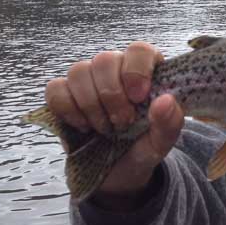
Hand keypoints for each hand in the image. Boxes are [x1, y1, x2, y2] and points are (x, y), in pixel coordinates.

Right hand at [44, 42, 182, 202]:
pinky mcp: (65, 96)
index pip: (139, 50)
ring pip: (79, 71)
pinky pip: (55, 89)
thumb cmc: (143, 149)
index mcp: (147, 73)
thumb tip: (166, 100)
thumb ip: (170, 122)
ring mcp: (89, 82)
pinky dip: (67, 108)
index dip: (136, 70)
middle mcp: (116, 70)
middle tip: (122, 122)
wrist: (117, 174)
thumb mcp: (161, 142)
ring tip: (105, 129)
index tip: (138, 97)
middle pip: (105, 60)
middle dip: (111, 95)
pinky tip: (83, 126)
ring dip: (90, 104)